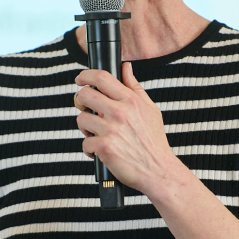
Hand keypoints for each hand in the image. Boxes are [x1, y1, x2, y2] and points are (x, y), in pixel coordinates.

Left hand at [75, 63, 178, 194]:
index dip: (86, 75)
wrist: (158, 170)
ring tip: (96, 134)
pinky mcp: (104, 148)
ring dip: (85, 128)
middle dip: (81, 101)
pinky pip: (85, 143)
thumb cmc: (153, 140)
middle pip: (85, 95)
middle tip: (86, 108)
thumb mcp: (150, 109)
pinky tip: (100, 151)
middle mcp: (120, 112)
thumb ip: (135, 87)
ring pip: (81, 119)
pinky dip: (90, 149)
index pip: (102, 78)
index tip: (80, 79)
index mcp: (131, 100)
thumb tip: (126, 67)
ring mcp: (111, 130)